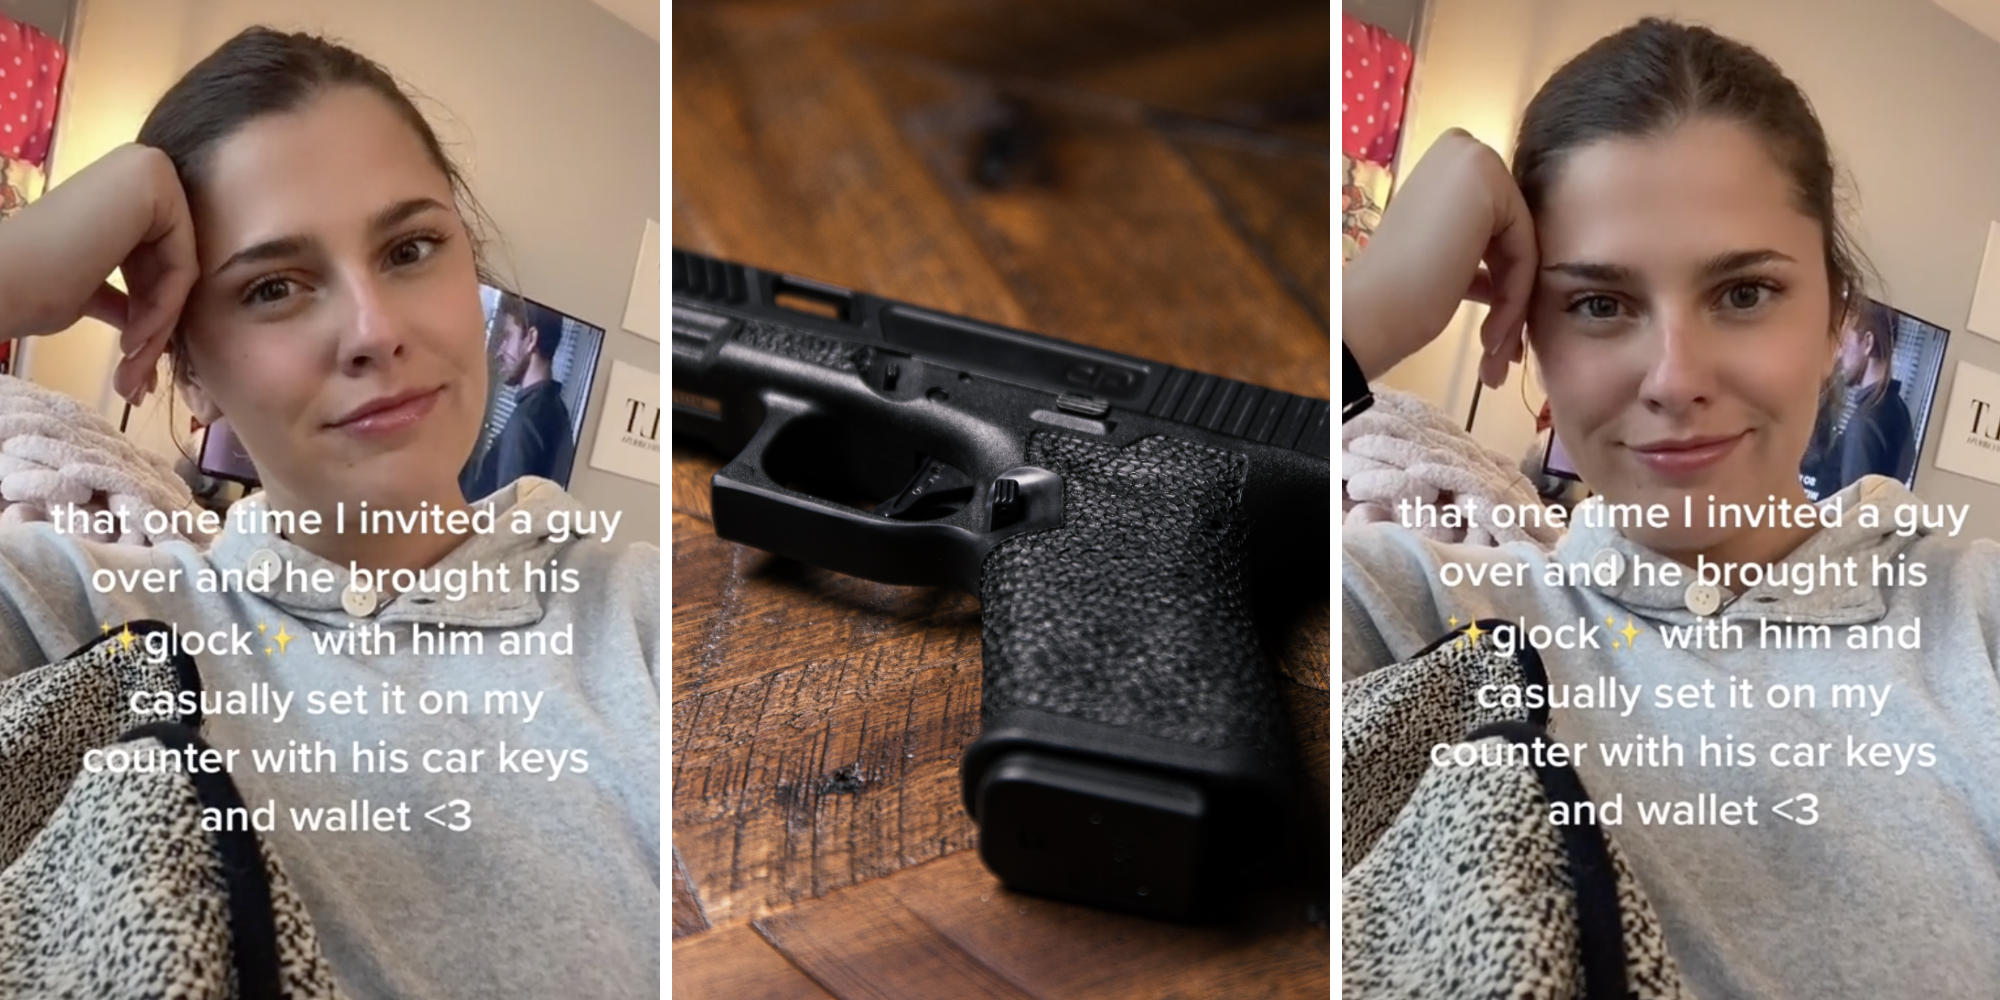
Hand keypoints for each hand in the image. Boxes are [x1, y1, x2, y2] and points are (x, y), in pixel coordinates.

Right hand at [0, 144, 198, 404]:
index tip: (134, 360)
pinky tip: (132, 339)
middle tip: (136, 380)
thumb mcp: (91, 287)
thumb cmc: (31, 288)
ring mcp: (149, 169)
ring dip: (157, 328)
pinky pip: (183, 263)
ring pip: (181, 269)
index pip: (163, 260)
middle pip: (175, 264)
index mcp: (122, 190)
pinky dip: (163, 308)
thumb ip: (129, 292)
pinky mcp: (154, 181)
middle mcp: (140, 167)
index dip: (151, 315)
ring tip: (130, 370)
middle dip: (156, 327)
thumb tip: (152, 315)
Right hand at [1343, 129, 1537, 387]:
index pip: (1502, 226)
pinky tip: (1489, 336)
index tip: (1491, 331)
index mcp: (1448, 165)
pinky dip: (1514, 297)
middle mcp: (1462, 148)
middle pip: (1515, 234)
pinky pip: (1526, 249)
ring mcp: (1476, 160)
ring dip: (1511, 307)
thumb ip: (1481, 245)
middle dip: (1510, 297)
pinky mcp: (1489, 180)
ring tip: (1493, 352)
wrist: (1373, 308)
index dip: (1501, 280)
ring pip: (1522, 245)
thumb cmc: (1399, 291)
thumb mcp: (1450, 257)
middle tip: (1498, 350)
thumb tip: (1516, 265)